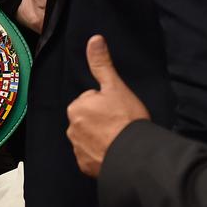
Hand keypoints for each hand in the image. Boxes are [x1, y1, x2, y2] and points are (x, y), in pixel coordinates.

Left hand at [66, 35, 149, 177]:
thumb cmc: (126, 119)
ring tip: (120, 139)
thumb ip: (102, 64)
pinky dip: (101, 155)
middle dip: (102, 121)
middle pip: (89, 119)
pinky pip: (92, 157)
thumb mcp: (115, 86)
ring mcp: (77, 149)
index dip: (107, 104)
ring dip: (101, 138)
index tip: (118, 111)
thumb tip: (94, 39)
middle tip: (120, 125)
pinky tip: (115, 153)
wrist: (135, 156)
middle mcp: (71, 129)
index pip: (91, 100)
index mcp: (76, 107)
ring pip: (90, 138)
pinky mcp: (85, 167)